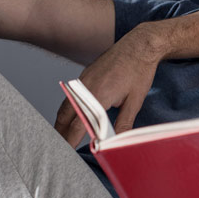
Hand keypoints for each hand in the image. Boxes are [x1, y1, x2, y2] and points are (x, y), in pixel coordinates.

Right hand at [54, 22, 164, 145]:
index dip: (70, 140)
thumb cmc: (139, 71)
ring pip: (66, 104)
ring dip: (62, 120)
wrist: (140, 44)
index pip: (78, 124)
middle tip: (58, 148)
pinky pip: (71, 95)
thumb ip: (123, 123)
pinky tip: (71, 115)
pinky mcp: (85, 75)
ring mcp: (84, 79)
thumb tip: (115, 142)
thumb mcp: (135, 101)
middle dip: (60, 133)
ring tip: (61, 135)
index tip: (66, 153)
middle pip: (65, 115)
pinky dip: (68, 108)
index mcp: (98, 95)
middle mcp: (86, 87)